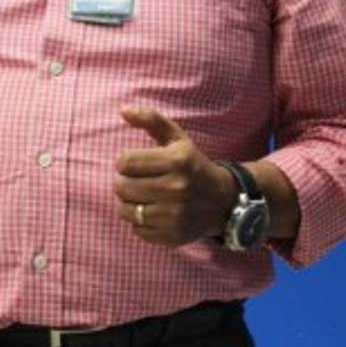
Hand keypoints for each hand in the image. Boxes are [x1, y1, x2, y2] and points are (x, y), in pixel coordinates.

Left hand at [113, 106, 235, 246]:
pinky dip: (140, 222)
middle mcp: (176, 189)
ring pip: (125, 210)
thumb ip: (150, 119)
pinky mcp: (172, 236)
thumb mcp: (176, 138)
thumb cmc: (192, 165)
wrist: (224, 201)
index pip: (125, 162)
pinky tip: (154, 211)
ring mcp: (175, 216)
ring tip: (144, 196)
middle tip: (138, 180)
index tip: (135, 162)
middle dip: (124, 181)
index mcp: (176, 161)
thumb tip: (123, 109)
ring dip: (129, 202)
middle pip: (121, 187)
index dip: (125, 161)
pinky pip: (137, 230)